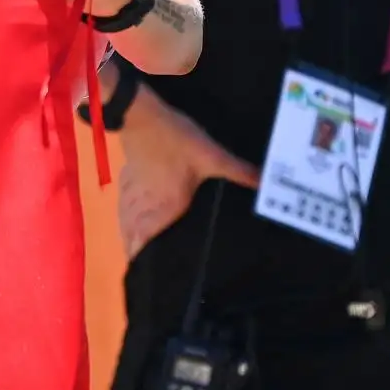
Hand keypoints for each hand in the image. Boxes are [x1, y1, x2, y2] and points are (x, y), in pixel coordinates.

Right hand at [115, 91, 260, 259]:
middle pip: (131, 237)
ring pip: (125, 222)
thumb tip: (266, 184)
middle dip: (135, 252)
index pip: (143, 242)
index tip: (145, 272)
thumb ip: (239, 171)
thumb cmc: (176, 142)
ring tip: (135, 247)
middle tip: (144, 264)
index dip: (140, 259)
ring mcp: (132, 192)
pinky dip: (125, 215)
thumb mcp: (212, 156)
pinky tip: (130, 215)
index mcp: (163, 208)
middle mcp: (144, 206)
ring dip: (129, 236)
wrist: (142, 116)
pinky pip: (123, 204)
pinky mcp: (127, 177)